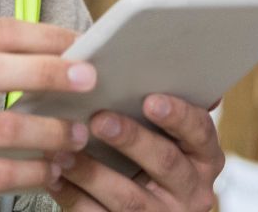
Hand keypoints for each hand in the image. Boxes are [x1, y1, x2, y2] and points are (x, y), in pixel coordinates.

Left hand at [49, 94, 224, 211]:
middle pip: (164, 162)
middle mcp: (190, 190)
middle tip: (99, 119)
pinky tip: (53, 177)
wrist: (146, 211)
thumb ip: (161, 108)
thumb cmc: (153, 160)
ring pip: (128, 197)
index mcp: (203, 157)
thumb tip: (140, 61)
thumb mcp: (169, 138)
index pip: (199, 132)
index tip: (151, 100)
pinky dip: (73, 197)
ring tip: (62, 150)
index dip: (177, 115)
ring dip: (92, 171)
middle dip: (131, 139)